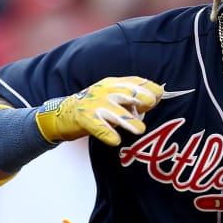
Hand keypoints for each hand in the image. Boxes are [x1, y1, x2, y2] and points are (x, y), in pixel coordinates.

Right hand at [35, 76, 162, 146]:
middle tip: (149, 106)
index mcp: (113, 84)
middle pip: (127, 93)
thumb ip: (131, 99)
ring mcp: (95, 105)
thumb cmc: (95, 108)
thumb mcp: (112, 97)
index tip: (159, 96)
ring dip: (129, 121)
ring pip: (116, 112)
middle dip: (140, 98)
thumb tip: (156, 99)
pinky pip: (99, 128)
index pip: (134, 82)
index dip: (148, 88)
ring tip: (139, 130)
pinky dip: (108, 135)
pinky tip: (115, 141)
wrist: (63, 114)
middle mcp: (105, 92)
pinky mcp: (85, 119)